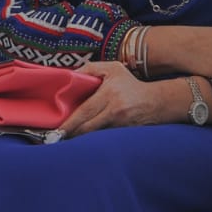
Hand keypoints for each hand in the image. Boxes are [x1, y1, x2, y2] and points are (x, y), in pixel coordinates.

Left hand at [60, 62, 193, 136]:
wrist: (156, 102)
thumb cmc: (131, 84)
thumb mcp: (113, 68)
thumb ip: (91, 68)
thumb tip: (71, 75)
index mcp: (109, 93)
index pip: (84, 112)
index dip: (69, 124)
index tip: (57, 131)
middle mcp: (115, 110)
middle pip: (87, 128)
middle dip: (70, 135)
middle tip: (55, 139)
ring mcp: (120, 124)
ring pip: (94, 135)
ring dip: (80, 139)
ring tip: (65, 141)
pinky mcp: (124, 133)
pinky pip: (104, 138)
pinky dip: (93, 140)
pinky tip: (83, 143)